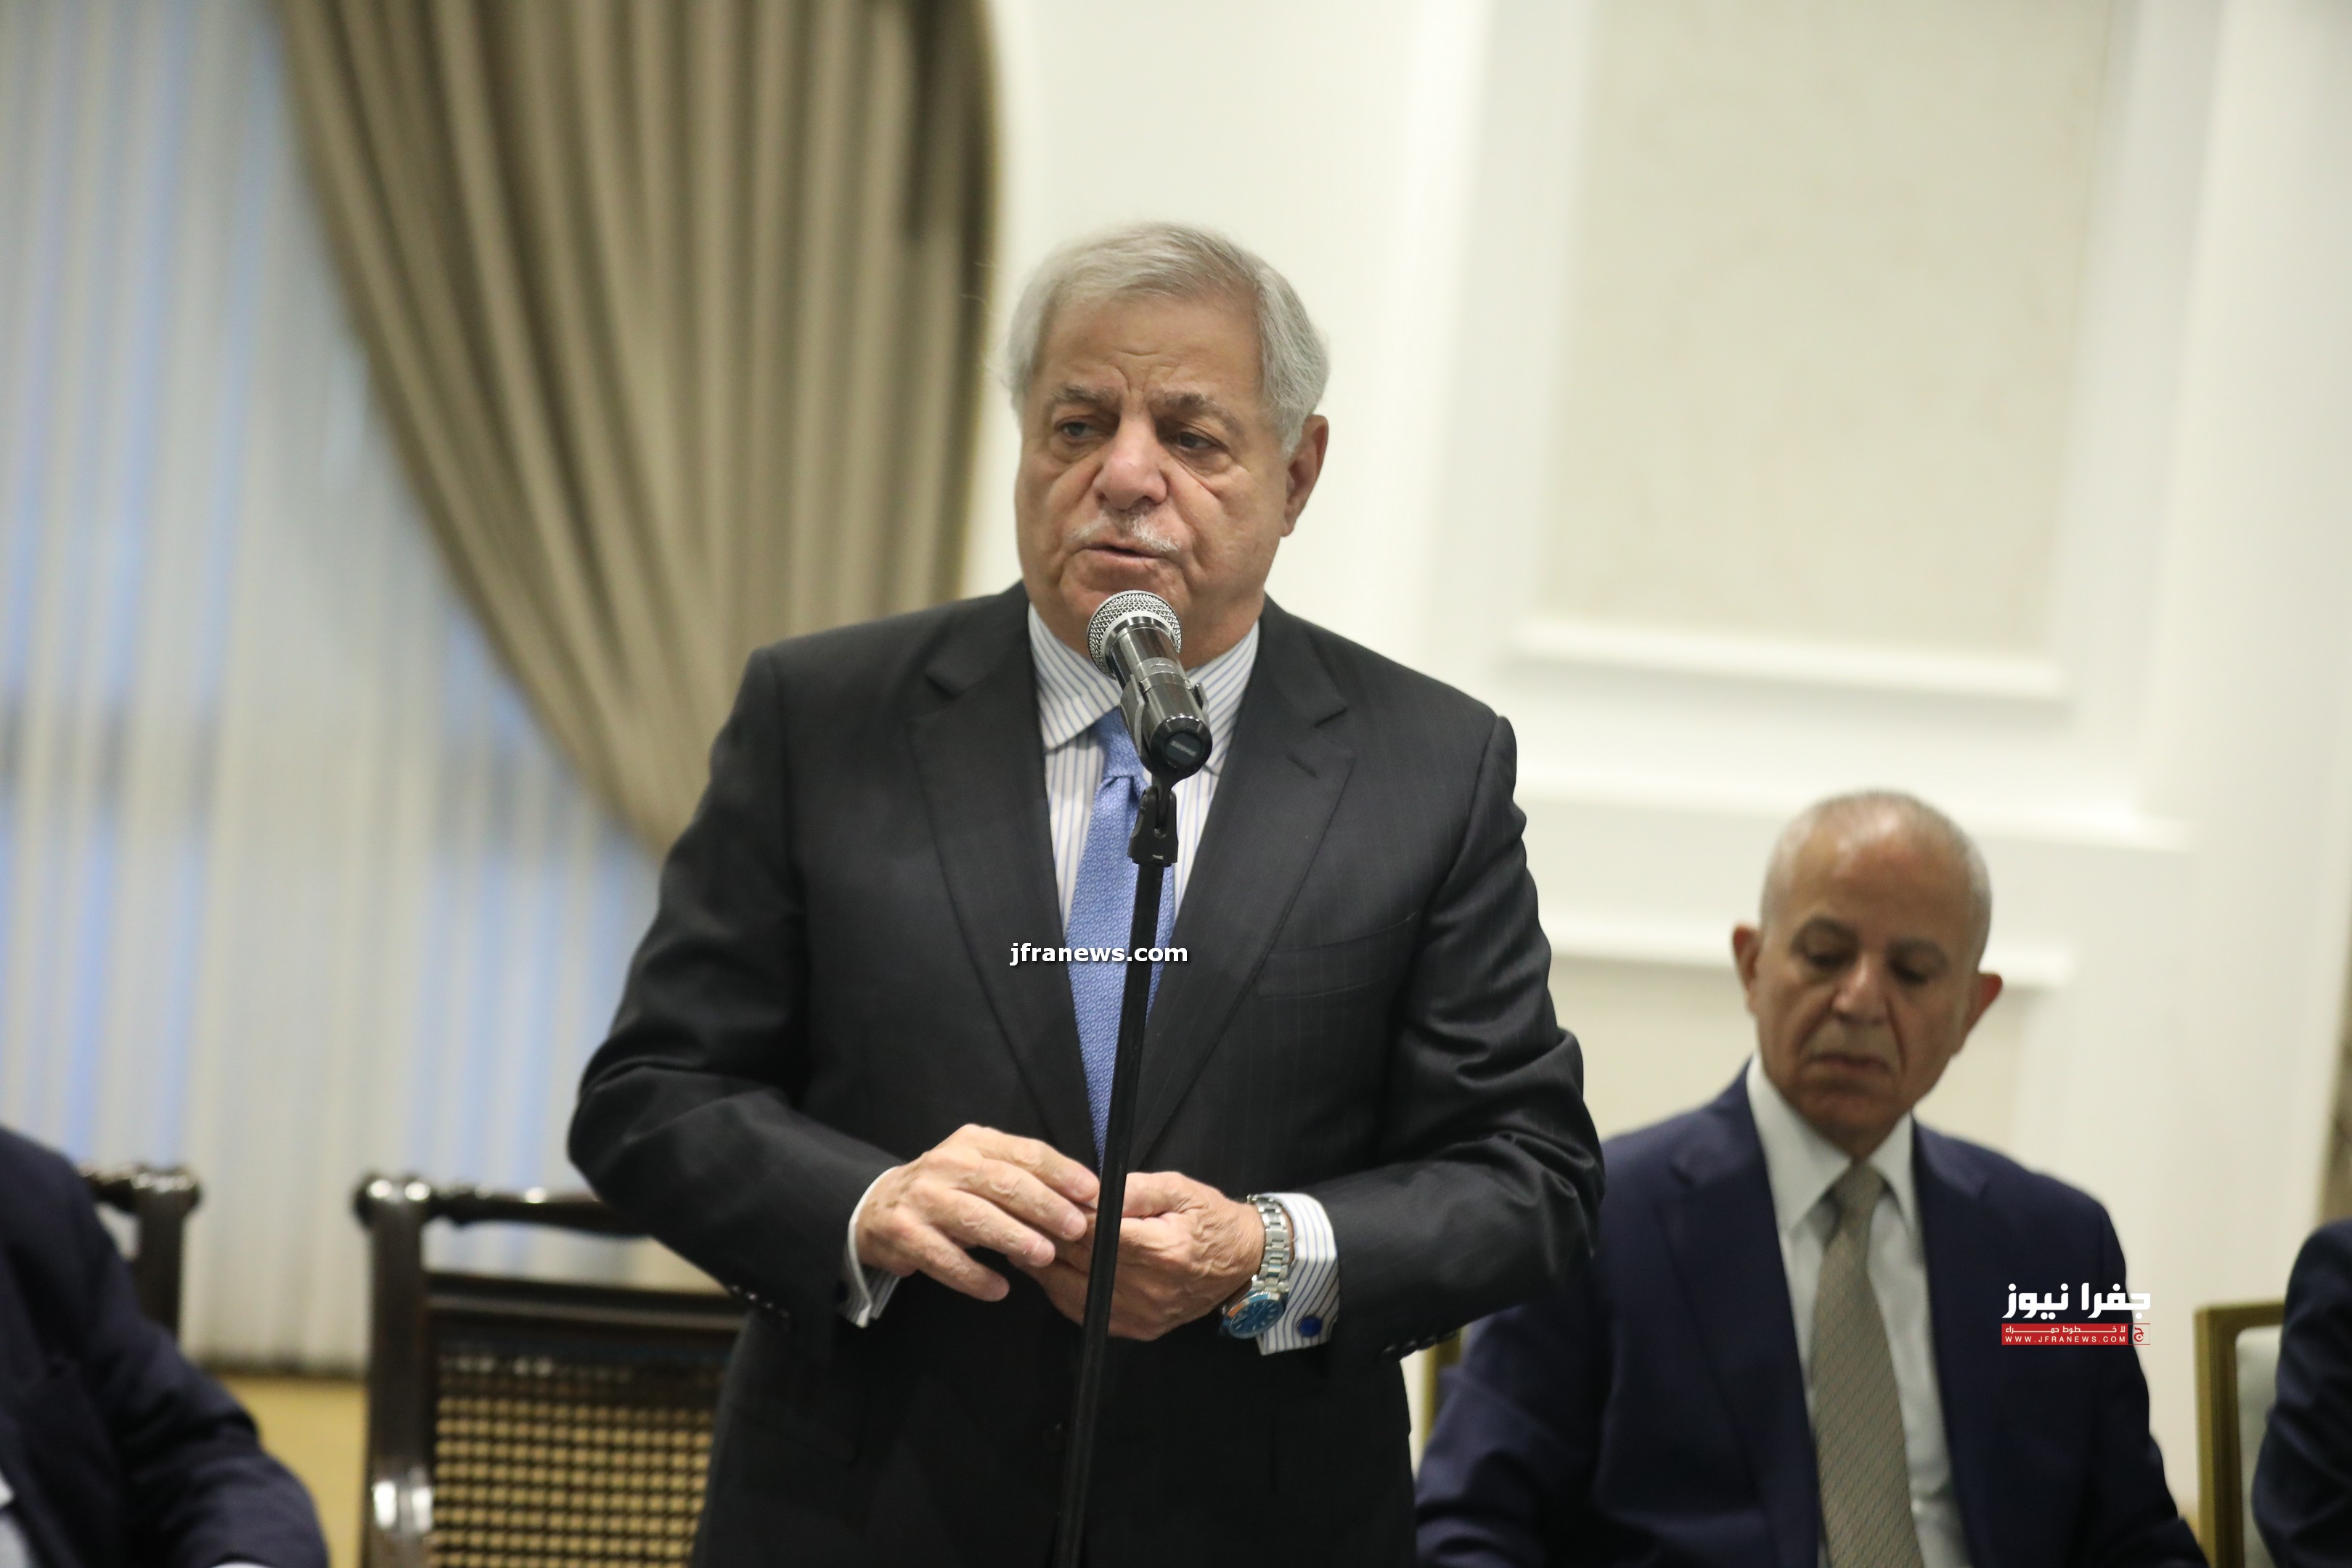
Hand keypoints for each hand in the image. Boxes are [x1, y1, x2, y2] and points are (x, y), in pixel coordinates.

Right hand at [855, 1125, 1097, 1302]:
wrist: (878, 1206)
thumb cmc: (947, 1189)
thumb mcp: (980, 1169)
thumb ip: (1022, 1177)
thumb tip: (1080, 1199)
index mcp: (974, 1143)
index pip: (1024, 1151)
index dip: (1060, 1172)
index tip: (1091, 1192)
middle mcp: (947, 1164)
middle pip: (1003, 1182)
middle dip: (1044, 1206)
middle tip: (1075, 1228)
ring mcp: (923, 1198)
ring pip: (975, 1218)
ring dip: (1014, 1237)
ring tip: (1043, 1255)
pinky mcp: (905, 1234)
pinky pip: (944, 1258)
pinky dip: (973, 1276)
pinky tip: (998, 1289)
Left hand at [1019, 1171, 1264, 1340]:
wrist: (1243, 1262)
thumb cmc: (1210, 1219)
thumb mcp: (1179, 1189)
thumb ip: (1134, 1190)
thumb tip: (1090, 1191)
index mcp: (1162, 1249)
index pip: (1096, 1233)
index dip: (1063, 1216)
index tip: (1038, 1200)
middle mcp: (1150, 1288)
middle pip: (1080, 1262)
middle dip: (1045, 1239)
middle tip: (1017, 1218)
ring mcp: (1142, 1314)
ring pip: (1074, 1292)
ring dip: (1045, 1269)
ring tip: (1023, 1243)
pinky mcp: (1138, 1329)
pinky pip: (1086, 1312)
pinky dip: (1062, 1292)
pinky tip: (1050, 1271)